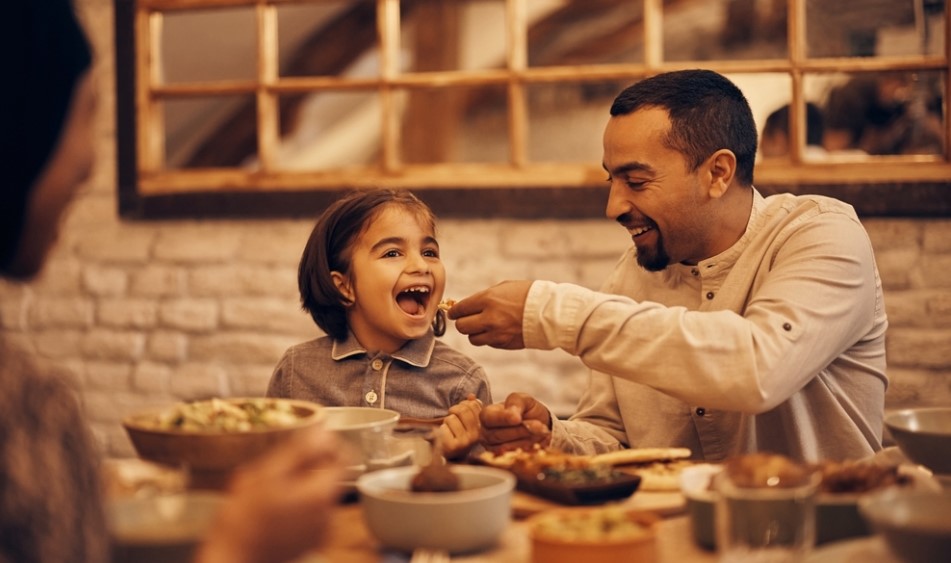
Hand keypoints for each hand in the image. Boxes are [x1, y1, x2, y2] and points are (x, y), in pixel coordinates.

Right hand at [194, 424, 345, 562]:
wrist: (232, 558)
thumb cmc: (243, 518)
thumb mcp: (267, 473)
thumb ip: (300, 450)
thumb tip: (323, 431)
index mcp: (322, 494)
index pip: (344, 457)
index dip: (329, 444)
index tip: (309, 442)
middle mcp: (329, 514)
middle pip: (330, 476)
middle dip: (309, 467)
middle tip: (278, 468)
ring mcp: (320, 531)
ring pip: (319, 494)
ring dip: (301, 486)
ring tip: (272, 491)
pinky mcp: (309, 542)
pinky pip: (311, 514)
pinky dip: (297, 506)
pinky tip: (273, 509)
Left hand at [436, 394, 482, 459]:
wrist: (448, 455)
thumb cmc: (457, 435)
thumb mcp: (466, 421)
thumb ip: (470, 408)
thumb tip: (471, 396)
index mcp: (482, 427)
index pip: (474, 405)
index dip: (463, 404)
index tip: (460, 412)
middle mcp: (476, 436)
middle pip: (462, 410)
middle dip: (454, 411)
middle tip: (451, 419)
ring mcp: (465, 442)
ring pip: (452, 418)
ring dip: (447, 422)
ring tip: (449, 430)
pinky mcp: (453, 446)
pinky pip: (444, 428)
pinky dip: (442, 430)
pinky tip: (445, 437)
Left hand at [448, 280, 531, 348]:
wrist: (549, 312)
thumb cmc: (527, 295)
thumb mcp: (503, 288)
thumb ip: (483, 297)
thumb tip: (466, 305)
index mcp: (487, 300)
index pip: (459, 309)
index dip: (454, 311)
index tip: (454, 312)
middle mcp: (489, 318)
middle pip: (461, 327)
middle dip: (462, 322)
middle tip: (467, 319)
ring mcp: (496, 334)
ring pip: (472, 339)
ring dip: (474, 332)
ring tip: (483, 326)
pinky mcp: (503, 344)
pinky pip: (487, 343)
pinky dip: (488, 338)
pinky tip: (497, 330)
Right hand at [480, 392, 551, 452]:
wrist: (540, 425)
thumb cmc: (527, 411)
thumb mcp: (524, 400)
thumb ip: (516, 402)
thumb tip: (512, 414)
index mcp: (487, 414)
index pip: (488, 418)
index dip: (503, 419)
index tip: (518, 418)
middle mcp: (486, 432)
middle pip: (498, 435)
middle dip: (520, 430)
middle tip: (538, 424)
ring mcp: (493, 447)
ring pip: (507, 447)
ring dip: (527, 439)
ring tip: (541, 431)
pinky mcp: (503, 459)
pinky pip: (514, 456)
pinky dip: (528, 448)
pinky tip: (537, 441)